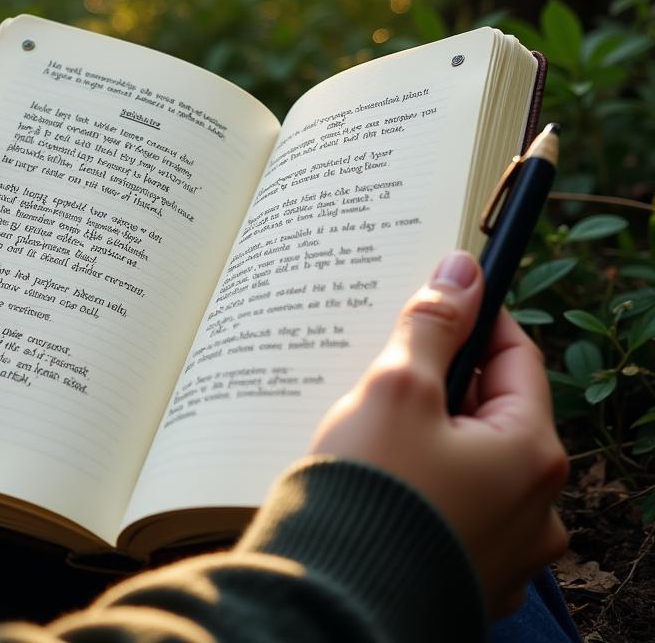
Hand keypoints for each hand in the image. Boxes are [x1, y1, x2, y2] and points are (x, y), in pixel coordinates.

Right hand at [309, 251, 568, 618]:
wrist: (338, 602)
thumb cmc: (373, 494)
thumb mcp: (396, 388)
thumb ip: (432, 325)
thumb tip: (461, 270)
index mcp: (531, 454)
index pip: (517, 356)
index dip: (478, 317)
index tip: (441, 296)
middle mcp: (534, 507)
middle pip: (494, 410)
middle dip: (442, 380)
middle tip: (389, 366)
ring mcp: (505, 548)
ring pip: (472, 460)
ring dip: (432, 433)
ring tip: (374, 424)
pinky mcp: (468, 573)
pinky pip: (454, 505)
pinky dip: (425, 481)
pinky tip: (382, 475)